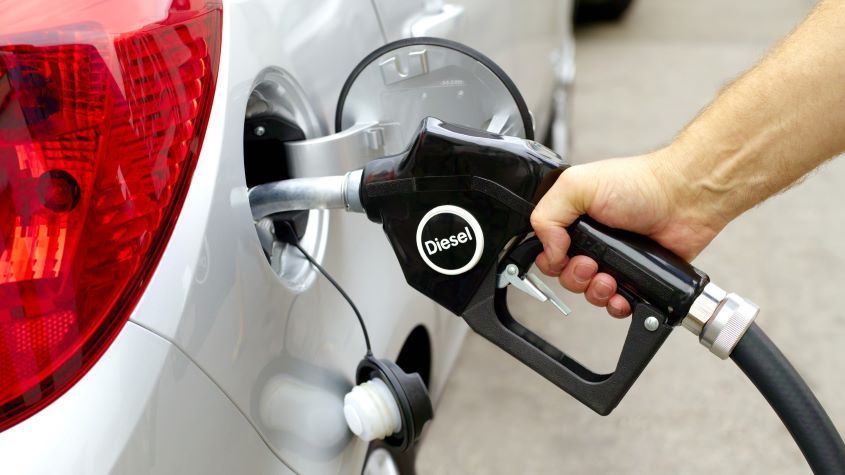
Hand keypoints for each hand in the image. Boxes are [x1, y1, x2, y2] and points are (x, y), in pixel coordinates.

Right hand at [530, 150, 723, 316]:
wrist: (683, 198)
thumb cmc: (639, 184)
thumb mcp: (577, 185)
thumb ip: (548, 215)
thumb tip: (546, 250)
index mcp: (574, 219)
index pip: (547, 250)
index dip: (551, 259)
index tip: (564, 256)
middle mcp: (592, 240)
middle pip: (566, 276)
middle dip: (574, 277)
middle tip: (590, 265)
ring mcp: (614, 260)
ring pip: (589, 293)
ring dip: (594, 292)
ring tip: (609, 279)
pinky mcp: (636, 277)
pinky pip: (616, 303)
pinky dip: (615, 305)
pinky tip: (621, 295)